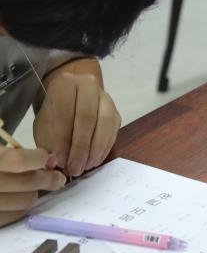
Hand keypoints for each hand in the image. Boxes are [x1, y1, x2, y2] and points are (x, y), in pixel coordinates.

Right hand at [0, 147, 65, 226]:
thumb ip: (16, 154)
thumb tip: (50, 159)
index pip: (19, 160)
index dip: (38, 159)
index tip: (46, 158)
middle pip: (27, 183)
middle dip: (47, 179)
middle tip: (56, 177)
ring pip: (26, 201)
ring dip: (35, 193)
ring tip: (33, 188)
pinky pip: (14, 217)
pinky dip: (22, 208)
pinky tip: (20, 199)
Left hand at [33, 60, 120, 177]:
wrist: (70, 100)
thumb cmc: (54, 114)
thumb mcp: (44, 126)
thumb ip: (49, 142)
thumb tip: (57, 162)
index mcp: (65, 84)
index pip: (65, 112)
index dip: (62, 139)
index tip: (59, 161)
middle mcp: (89, 85)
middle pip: (87, 117)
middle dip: (81, 147)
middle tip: (74, 169)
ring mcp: (106, 97)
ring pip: (105, 122)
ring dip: (96, 149)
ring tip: (86, 166)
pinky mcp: (116, 111)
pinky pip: (114, 129)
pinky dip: (105, 148)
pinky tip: (95, 160)